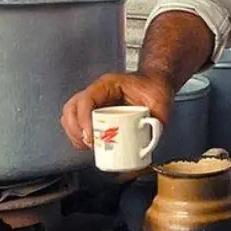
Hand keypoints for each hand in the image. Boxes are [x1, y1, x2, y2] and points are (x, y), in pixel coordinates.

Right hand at [60, 72, 174, 149]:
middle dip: (76, 129)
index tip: (91, 136)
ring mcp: (94, 102)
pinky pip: (76, 122)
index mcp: (109, 85)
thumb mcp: (160, 102)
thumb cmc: (154, 89)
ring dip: (74, 133)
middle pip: (72, 107)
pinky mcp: (95, 112)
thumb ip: (158, 120)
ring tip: (86, 146)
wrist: (155, 84)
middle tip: (89, 144)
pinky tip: (86, 145)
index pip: (87, 99)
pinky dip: (77, 136)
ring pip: (70, 115)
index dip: (84, 118)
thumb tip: (150, 139)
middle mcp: (97, 92)